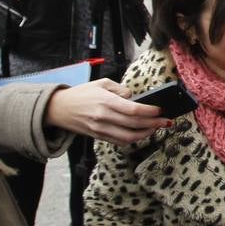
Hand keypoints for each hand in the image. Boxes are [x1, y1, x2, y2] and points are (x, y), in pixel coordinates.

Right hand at [44, 78, 170, 145]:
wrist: (58, 108)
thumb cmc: (81, 94)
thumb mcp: (101, 84)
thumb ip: (120, 89)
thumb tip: (134, 98)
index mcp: (106, 102)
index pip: (133, 109)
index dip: (150, 111)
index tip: (160, 110)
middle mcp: (104, 117)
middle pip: (135, 124)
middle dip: (154, 124)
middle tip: (166, 121)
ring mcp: (100, 129)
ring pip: (129, 137)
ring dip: (146, 134)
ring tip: (156, 128)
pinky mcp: (98, 136)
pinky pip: (119, 141)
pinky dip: (133, 139)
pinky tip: (141, 133)